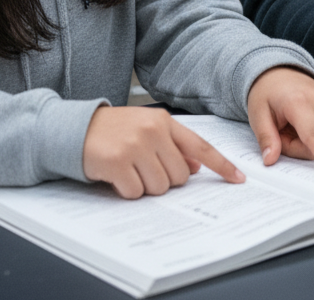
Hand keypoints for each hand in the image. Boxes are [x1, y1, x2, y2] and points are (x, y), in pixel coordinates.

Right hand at [83, 106, 244, 198]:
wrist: (76, 128)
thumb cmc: (115, 131)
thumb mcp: (147, 129)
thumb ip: (173, 145)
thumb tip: (196, 167)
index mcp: (164, 121)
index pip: (200, 146)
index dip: (221, 165)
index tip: (237, 178)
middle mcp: (152, 131)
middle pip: (179, 176)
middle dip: (165, 179)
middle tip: (145, 168)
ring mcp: (135, 146)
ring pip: (160, 187)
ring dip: (145, 186)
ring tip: (130, 169)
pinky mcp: (118, 162)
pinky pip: (136, 192)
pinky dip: (127, 190)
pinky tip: (117, 175)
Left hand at [247, 67, 313, 173]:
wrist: (281, 73)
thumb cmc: (268, 95)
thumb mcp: (257, 115)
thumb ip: (265, 138)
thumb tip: (270, 160)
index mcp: (299, 102)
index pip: (313, 134)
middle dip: (296, 147)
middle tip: (283, 131)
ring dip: (308, 143)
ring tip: (294, 125)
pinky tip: (308, 124)